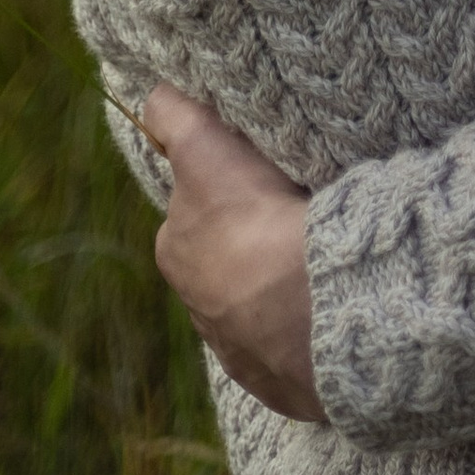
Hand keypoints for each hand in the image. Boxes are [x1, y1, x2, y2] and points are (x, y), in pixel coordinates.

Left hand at [146, 83, 325, 425]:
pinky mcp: (272, 379)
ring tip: (316, 256)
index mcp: (175, 247)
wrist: (311, 308)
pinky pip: (284, 341)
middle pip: (222, 253)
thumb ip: (173, 118)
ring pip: (253, 298)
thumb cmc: (258, 220)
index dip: (224, 184)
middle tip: (293, 208)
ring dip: (274, 281)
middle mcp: (196, 300)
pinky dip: (297, 324)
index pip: (195, 204)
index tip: (252, 177)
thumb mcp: (206, 150)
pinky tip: (323, 303)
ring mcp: (236, 345)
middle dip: (248, 235)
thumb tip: (151, 95)